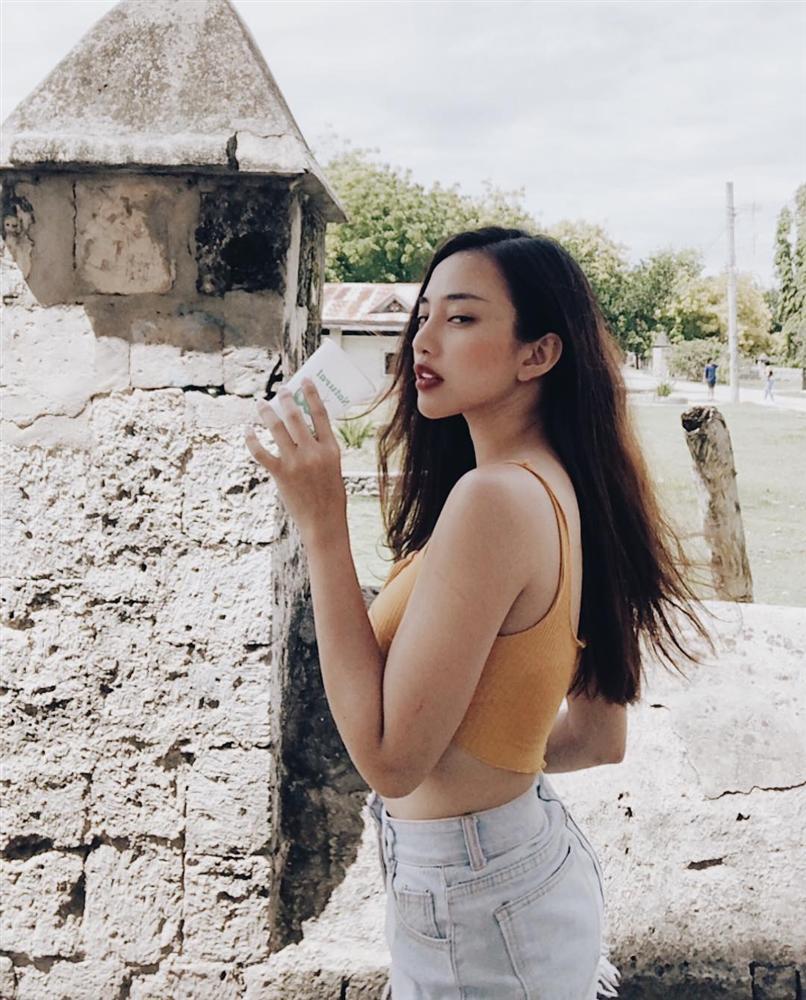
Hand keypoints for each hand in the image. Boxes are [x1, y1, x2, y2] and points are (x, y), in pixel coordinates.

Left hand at [244, 378, 346, 545]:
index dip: (312, 394)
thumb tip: (303, 428)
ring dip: (267, 412)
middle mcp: (313, 452)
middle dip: (286, 399)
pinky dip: (252, 439)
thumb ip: (320, 448)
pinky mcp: (280, 474)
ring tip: (261, 403)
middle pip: (296, 416)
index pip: (321, 413)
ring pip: (277, 429)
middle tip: (279, 389)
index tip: (305, 380)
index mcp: (331, 449)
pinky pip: (261, 451)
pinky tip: (248, 430)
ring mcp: (296, 462)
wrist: (323, 522)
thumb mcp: (333, 467)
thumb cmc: (331, 495)